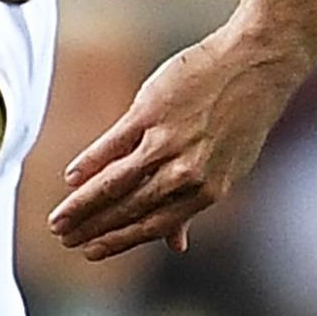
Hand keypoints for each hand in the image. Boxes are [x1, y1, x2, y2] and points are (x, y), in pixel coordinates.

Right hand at [45, 24, 306, 259]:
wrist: (257, 62)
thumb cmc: (243, 115)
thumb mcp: (228, 168)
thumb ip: (194, 206)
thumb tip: (177, 246)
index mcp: (207, 191)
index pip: (153, 225)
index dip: (119, 241)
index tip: (92, 252)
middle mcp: (186, 172)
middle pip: (129, 207)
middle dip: (94, 228)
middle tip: (65, 240)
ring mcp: (167, 141)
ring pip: (117, 182)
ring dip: (84, 204)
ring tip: (59, 219)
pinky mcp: (151, 111)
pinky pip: (114, 143)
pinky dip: (91, 162)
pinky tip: (72, 178)